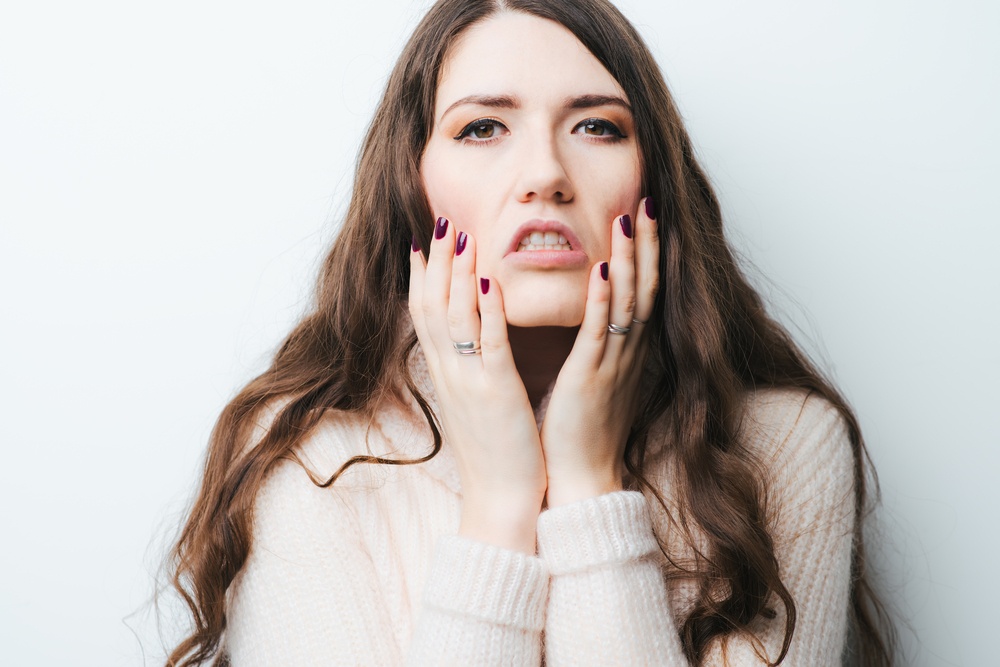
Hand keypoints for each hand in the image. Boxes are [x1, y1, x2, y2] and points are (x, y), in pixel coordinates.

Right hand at [408, 216, 546, 551]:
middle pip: (433, 306)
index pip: (424, 315)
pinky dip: (488, 309)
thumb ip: (466, 371)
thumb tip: (465, 343)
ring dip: (456, 272)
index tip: (424, 242)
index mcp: (444, 375)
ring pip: (455, 316)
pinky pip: (490, 343)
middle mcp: (449, 373)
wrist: (500, 499)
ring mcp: (470, 381)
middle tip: (440, 221)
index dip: (423, 276)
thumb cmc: (493, 452)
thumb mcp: (471, 405)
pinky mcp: (496, 392)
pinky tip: (489, 280)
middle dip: (436, 261)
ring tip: (461, 233)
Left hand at [539, 198, 659, 507]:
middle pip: (644, 285)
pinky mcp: (592, 376)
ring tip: (627, 218)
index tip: (641, 213)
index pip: (642, 289)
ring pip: (628, 300)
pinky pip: (601, 330)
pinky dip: (603, 298)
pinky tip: (602, 269)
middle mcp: (628, 351)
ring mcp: (614, 362)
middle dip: (645, 242)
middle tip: (646, 200)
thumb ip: (597, 343)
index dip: (645, 251)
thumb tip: (593, 315)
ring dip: (629, 258)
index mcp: (627, 350)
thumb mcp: (595, 375)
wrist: (582, 475)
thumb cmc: (582, 428)